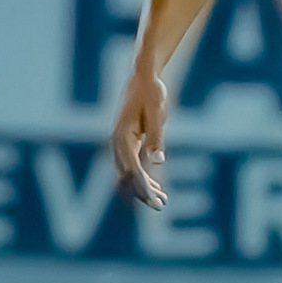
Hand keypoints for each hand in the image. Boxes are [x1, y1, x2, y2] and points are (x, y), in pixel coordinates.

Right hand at [110, 67, 169, 207]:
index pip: (132, 170)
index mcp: (123, 136)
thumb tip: (158, 161)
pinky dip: (144, 178)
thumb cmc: (151, 93)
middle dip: (143, 193)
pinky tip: (158, 188)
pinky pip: (133, 165)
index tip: (155, 201)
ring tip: (163, 201)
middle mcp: (118, 143)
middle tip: (161, 206)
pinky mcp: (129, 142)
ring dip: (144, 188)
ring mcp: (122, 143)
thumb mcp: (158, 113)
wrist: (144, 76)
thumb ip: (157, 137)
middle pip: (128, 176)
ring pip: (130, 174)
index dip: (143, 188)